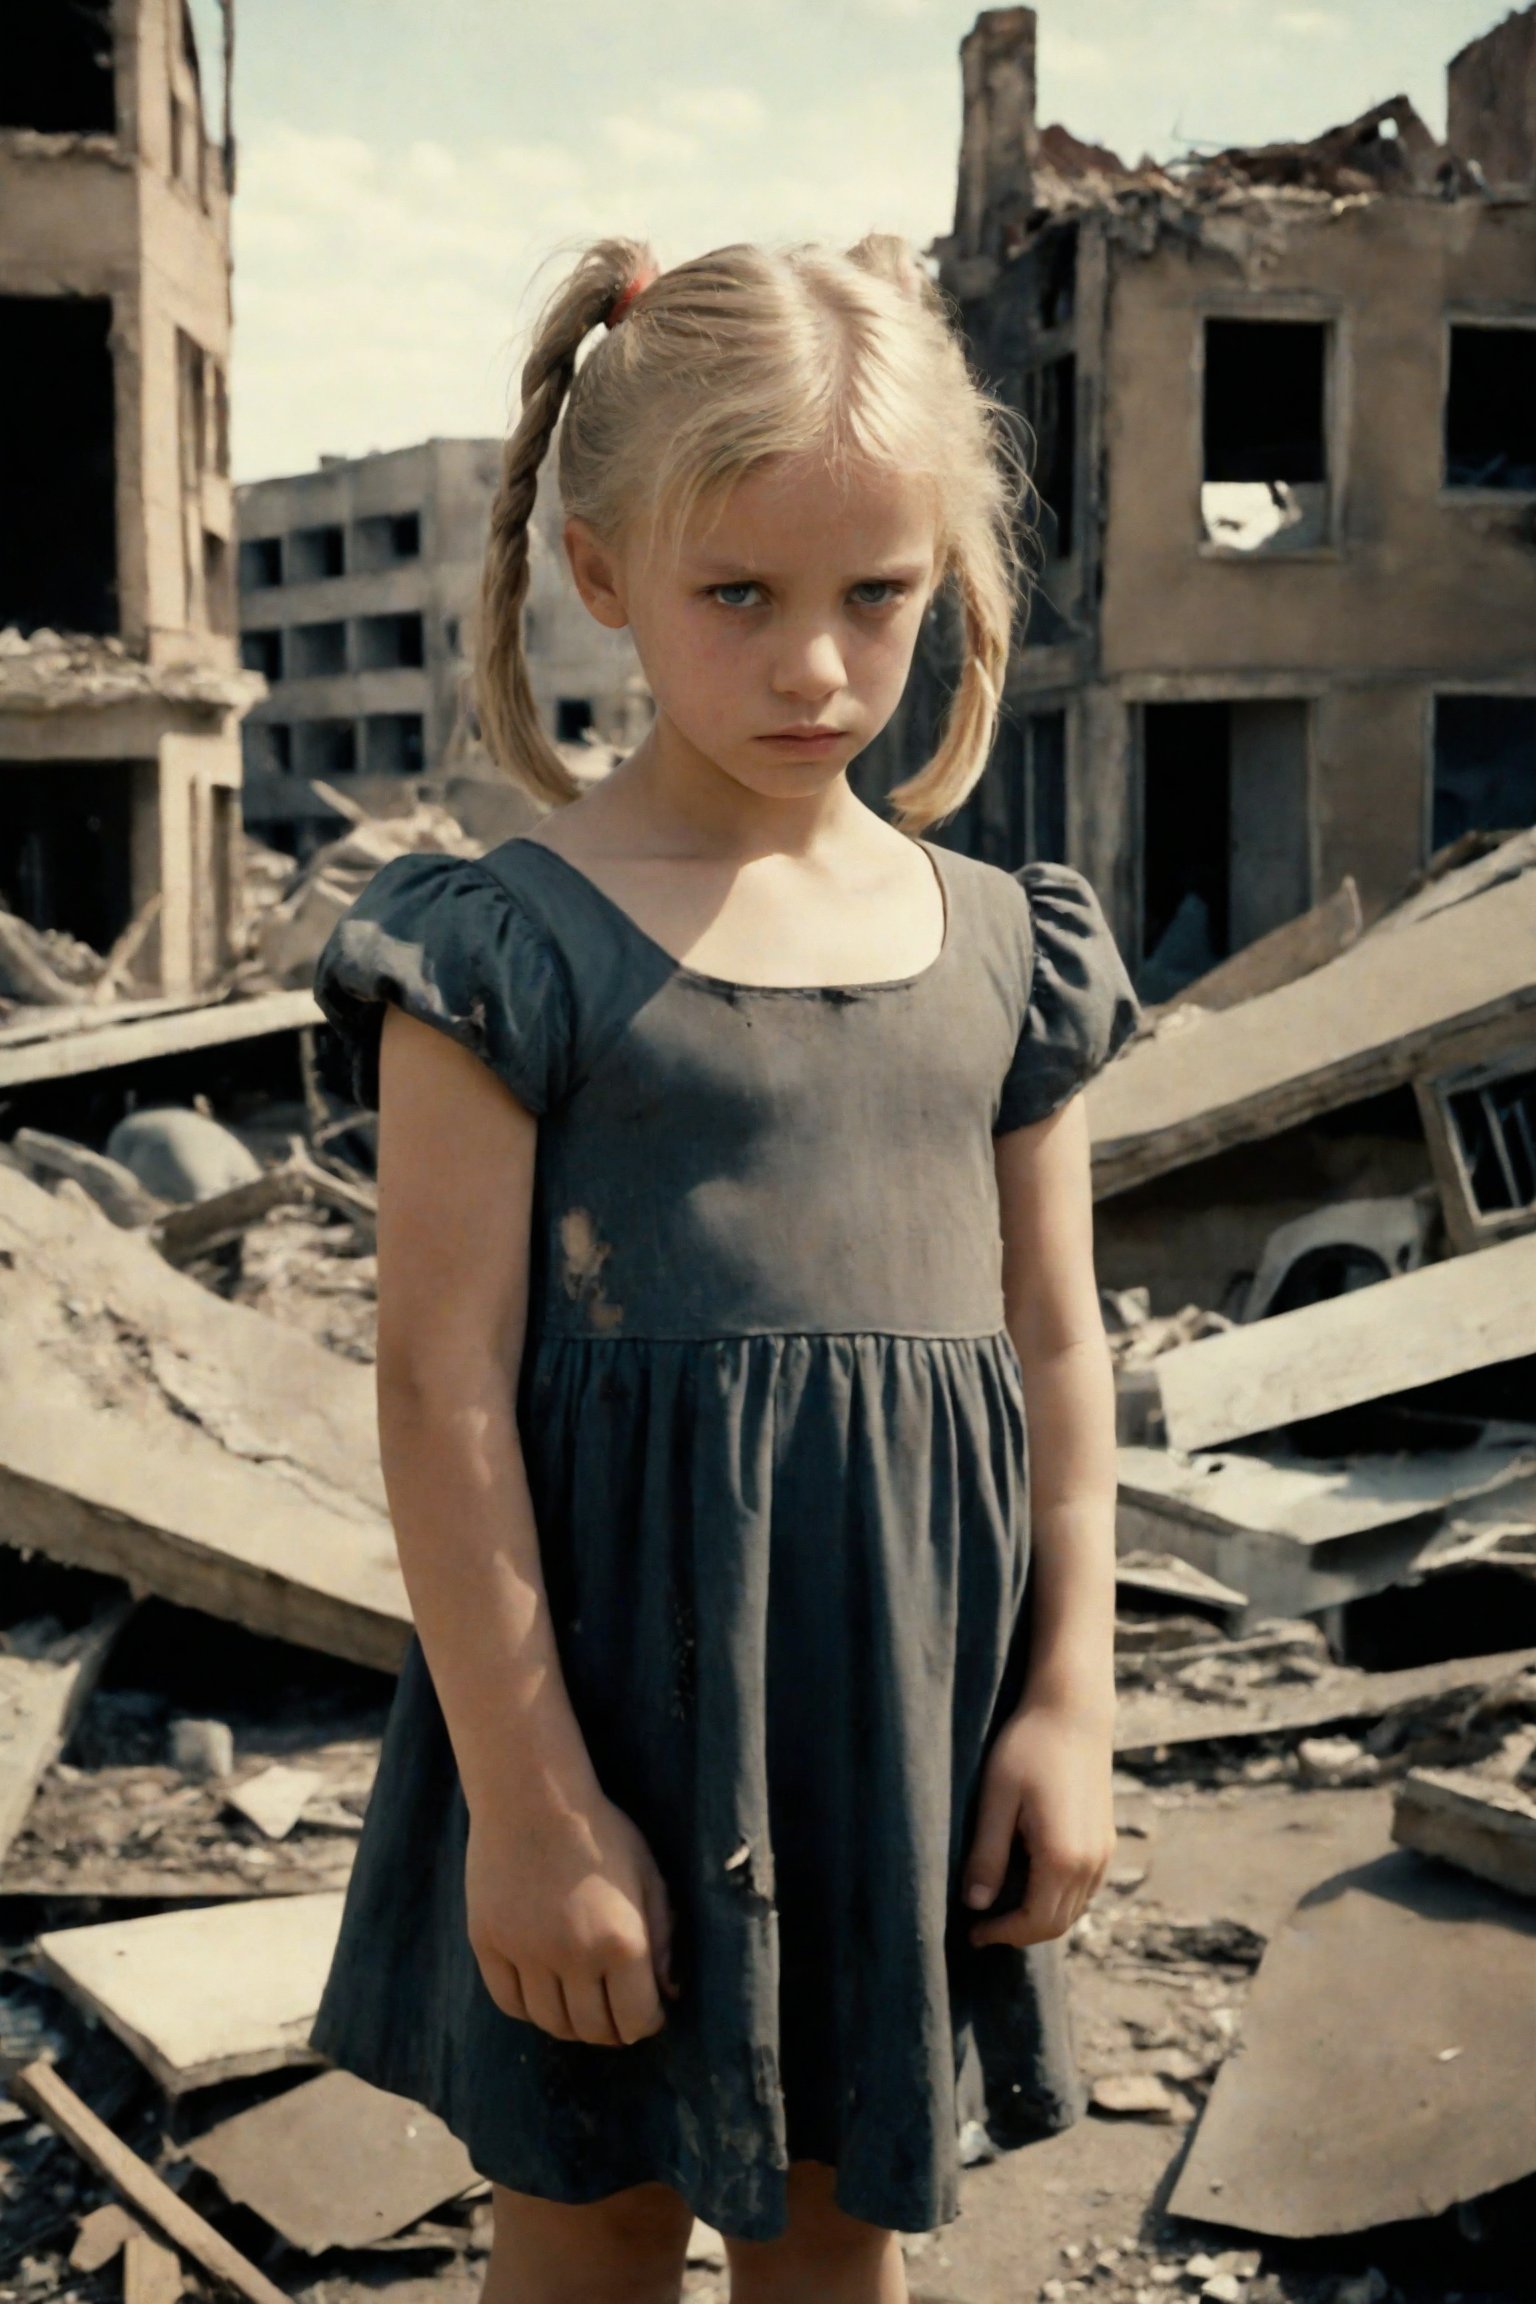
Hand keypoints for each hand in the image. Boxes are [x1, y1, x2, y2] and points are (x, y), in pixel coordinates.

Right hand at [466, 1788, 677, 2045]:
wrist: (532, 1796)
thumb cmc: (600, 1833)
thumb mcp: (648, 1876)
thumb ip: (663, 1937)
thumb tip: (669, 1992)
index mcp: (622, 1941)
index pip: (637, 2020)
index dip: (648, 2023)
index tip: (649, 2012)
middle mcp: (573, 1956)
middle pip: (592, 2029)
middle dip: (612, 2029)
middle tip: (616, 2014)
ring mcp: (525, 1953)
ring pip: (550, 2022)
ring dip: (572, 2024)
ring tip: (582, 2005)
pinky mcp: (488, 1944)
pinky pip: (511, 2003)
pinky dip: (531, 2009)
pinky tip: (545, 1993)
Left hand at [962, 1697, 1114, 1948]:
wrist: (1073, 1711)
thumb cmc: (1028, 1748)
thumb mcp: (996, 1800)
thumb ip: (986, 1856)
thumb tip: (975, 1905)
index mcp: (1062, 1857)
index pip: (1034, 1922)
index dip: (1002, 1934)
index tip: (972, 1931)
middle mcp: (1091, 1863)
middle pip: (1056, 1924)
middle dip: (1018, 1931)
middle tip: (981, 1924)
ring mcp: (1103, 1852)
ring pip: (1072, 1908)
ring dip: (1038, 1915)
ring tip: (999, 1902)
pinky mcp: (1105, 1839)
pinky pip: (1082, 1888)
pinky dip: (1056, 1897)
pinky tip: (1027, 1877)